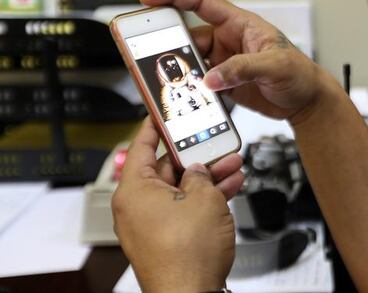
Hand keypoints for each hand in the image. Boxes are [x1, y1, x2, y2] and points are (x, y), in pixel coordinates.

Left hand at [112, 118, 244, 292]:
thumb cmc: (186, 254)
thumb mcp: (203, 198)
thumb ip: (201, 176)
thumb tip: (198, 172)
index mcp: (134, 191)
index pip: (140, 146)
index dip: (154, 127)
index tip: (161, 113)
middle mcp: (137, 207)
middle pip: (165, 168)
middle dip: (195, 156)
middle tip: (214, 143)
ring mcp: (151, 225)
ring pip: (180, 189)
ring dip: (207, 177)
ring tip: (232, 164)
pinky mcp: (167, 239)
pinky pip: (184, 209)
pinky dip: (204, 198)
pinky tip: (230, 187)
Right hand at [140, 0, 339, 124]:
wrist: (307, 101)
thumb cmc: (300, 73)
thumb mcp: (276, 65)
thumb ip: (244, 69)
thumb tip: (212, 78)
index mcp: (240, 24)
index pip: (202, 3)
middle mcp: (229, 40)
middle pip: (189, 37)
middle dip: (170, 45)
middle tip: (149, 54)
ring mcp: (225, 62)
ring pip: (191, 62)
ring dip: (180, 72)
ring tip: (168, 82)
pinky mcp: (225, 83)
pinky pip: (199, 83)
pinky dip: (190, 89)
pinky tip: (185, 97)